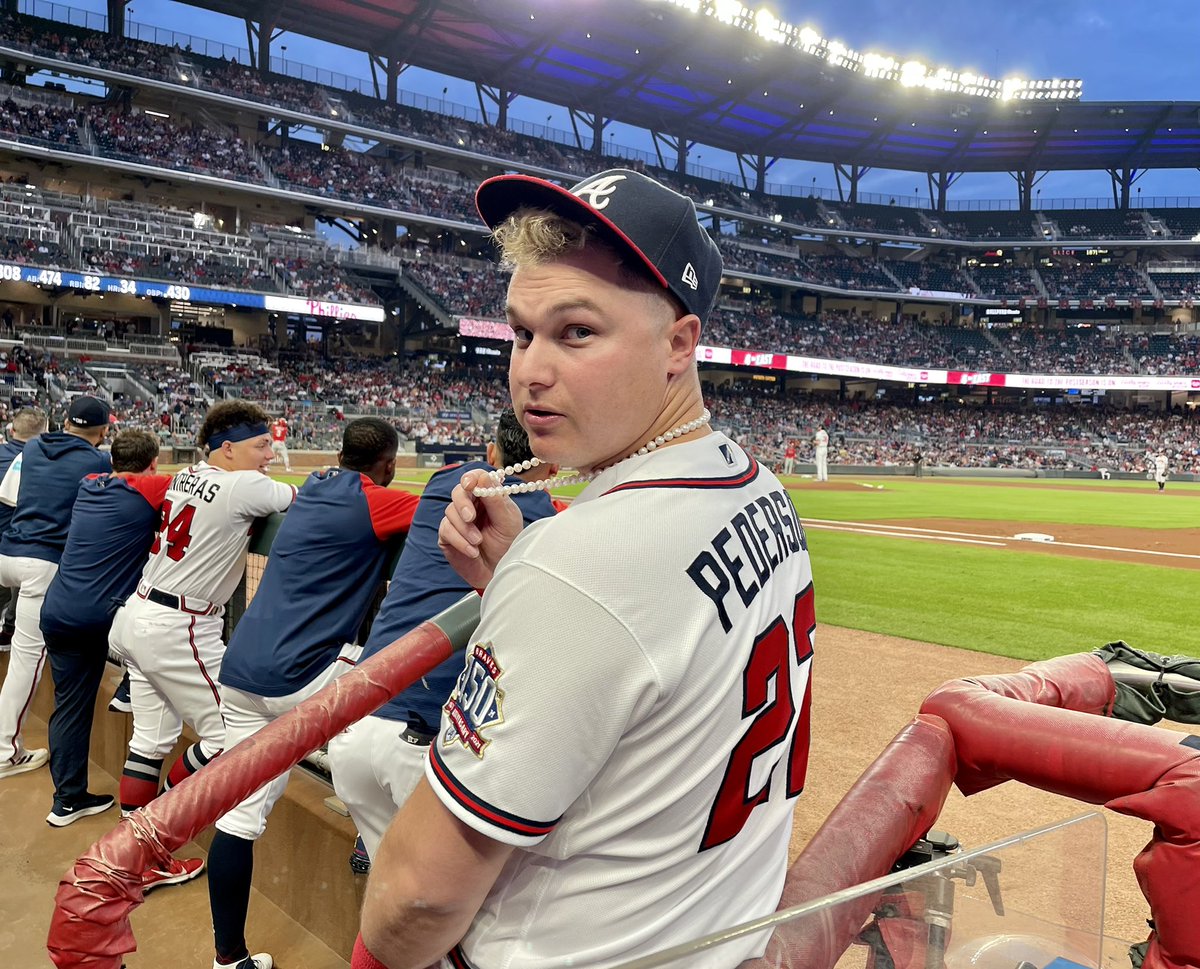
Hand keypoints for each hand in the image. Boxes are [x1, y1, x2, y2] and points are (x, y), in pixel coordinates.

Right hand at [437, 469, 523, 588]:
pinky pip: (446, 530)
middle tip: (471, 518)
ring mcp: (458, 520)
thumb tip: (483, 477)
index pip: (475, 478)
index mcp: (488, 497)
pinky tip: (472, 551)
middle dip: (463, 504)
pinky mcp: (448, 536)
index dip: (470, 478)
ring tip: (479, 542)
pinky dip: (459, 541)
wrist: (499, 572)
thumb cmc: (507, 545)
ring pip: (450, 512)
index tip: (470, 485)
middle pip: (458, 492)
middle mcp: (472, 505)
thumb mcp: (507, 521)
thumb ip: (495, 499)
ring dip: (465, 528)